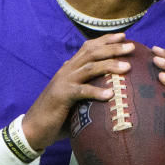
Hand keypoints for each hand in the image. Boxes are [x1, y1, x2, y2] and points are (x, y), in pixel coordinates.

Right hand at [22, 34, 134, 150]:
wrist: (33, 128)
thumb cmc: (57, 114)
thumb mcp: (73, 97)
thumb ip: (85, 88)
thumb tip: (106, 89)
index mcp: (70, 68)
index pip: (89, 47)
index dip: (106, 40)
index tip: (124, 36)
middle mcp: (67, 70)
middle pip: (92, 53)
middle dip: (112, 48)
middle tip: (131, 47)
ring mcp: (63, 82)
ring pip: (89, 68)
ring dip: (109, 65)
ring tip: (127, 67)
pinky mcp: (61, 96)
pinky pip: (81, 91)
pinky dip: (96, 92)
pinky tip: (110, 95)